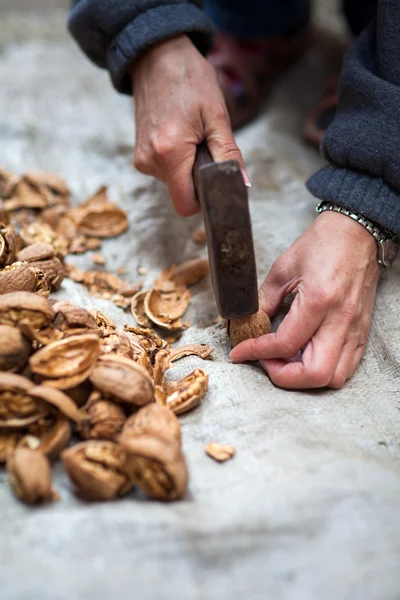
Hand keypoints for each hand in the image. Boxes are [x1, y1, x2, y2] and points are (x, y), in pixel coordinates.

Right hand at [129, 35, 245, 216]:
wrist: (157, 58)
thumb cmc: (189, 80)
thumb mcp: (217, 116)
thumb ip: (229, 155)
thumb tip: (242, 184)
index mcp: (170, 152)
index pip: (186, 205)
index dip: (204, 201)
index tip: (215, 183)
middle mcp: (150, 161)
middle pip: (181, 194)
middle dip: (198, 179)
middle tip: (204, 146)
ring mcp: (142, 159)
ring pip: (174, 183)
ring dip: (188, 168)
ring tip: (190, 136)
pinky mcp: (140, 156)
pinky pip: (165, 172)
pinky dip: (177, 162)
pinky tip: (179, 136)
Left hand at [230, 211, 379, 388]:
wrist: (356, 233)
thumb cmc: (323, 244)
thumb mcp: (283, 268)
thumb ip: (265, 300)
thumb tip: (251, 324)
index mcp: (318, 301)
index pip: (285, 344)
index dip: (257, 353)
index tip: (240, 352)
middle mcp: (340, 320)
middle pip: (315, 374)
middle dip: (283, 375)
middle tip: (265, 361)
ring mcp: (355, 329)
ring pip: (333, 378)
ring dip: (304, 377)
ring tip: (285, 359)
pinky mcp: (361, 331)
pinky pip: (346, 367)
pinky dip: (323, 371)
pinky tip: (305, 356)